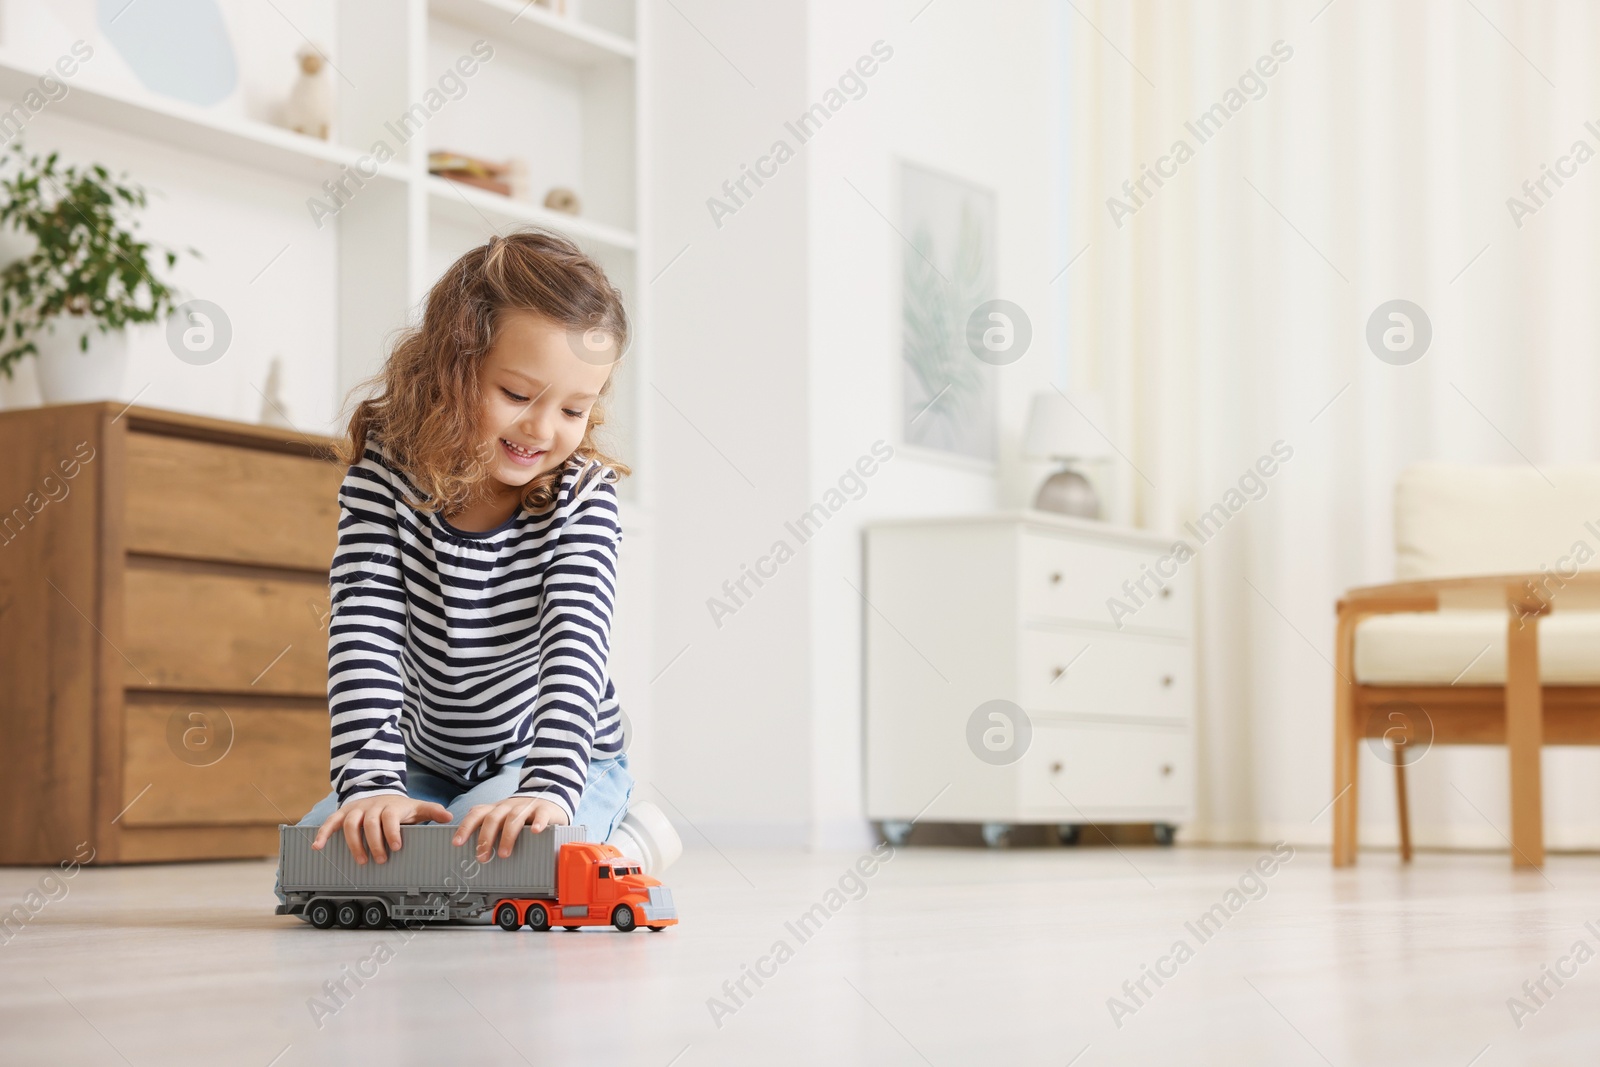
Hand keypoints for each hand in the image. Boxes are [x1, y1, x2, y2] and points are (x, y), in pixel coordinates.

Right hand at [311, 794, 451, 864]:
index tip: (396, 847)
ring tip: (361, 861)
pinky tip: (317, 847)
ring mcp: (357, 809)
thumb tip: (449, 817)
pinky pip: (331, 822)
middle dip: (375, 842)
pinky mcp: (343, 813)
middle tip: (381, 860)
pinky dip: (323, 833)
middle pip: (370, 822)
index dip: (392, 832)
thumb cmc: (399, 808)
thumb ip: (431, 811)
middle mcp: (372, 805)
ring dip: (354, 843)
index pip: (390, 817)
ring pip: (350, 823)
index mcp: (391, 806)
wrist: (379, 792)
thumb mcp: (417, 808)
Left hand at [454, 797, 568, 861]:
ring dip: (507, 836)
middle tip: (482, 856)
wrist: (549, 798)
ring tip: (504, 854)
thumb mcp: (502, 818)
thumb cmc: (522, 815)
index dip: (465, 828)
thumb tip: (470, 848)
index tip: (457, 843)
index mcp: (496, 809)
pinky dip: (538, 823)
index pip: (476, 815)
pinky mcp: (545, 809)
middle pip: (493, 818)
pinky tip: (535, 832)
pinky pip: (541, 814)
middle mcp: (509, 806)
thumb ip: (488, 827)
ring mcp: (527, 807)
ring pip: (514, 818)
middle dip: (485, 838)